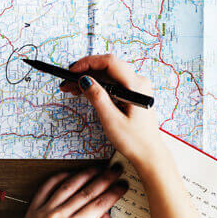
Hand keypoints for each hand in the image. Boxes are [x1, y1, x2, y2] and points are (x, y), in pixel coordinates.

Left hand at [16, 165, 128, 217]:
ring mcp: (44, 211)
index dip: (114, 193)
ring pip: (68, 185)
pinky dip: (59, 177)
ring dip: (85, 174)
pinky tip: (70, 174)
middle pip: (87, 192)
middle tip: (115, 171)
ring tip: (97, 169)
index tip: (122, 186)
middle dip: (105, 179)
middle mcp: (58, 217)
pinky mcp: (33, 210)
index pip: (99, 205)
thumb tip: (106, 215)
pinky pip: (46, 187)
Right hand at [62, 55, 168, 172]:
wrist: (149, 154)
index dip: (88, 63)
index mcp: (136, 86)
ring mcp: (136, 87)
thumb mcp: (112, 120)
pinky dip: (98, 86)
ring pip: (108, 75)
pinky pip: (113, 83)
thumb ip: (98, 97)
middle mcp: (138, 82)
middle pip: (108, 67)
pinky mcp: (132, 94)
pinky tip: (85, 91)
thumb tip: (84, 80)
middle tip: (67, 82)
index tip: (72, 70)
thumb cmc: (134, 141)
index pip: (110, 63)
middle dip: (86, 71)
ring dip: (90, 79)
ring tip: (71, 88)